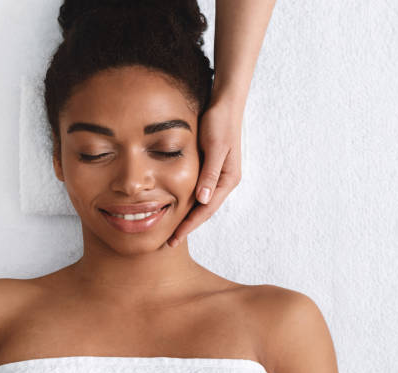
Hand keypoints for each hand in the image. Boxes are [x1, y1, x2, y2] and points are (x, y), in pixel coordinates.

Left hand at [167, 100, 242, 247]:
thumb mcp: (215, 147)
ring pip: (202, 202)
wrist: (225, 104)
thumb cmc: (219, 123)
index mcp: (228, 179)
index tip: (174, 239)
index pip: (206, 209)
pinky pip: (199, 190)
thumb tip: (203, 200)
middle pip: (205, 210)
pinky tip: (176, 205)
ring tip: (171, 229)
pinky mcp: (212, 167)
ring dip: (188, 216)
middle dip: (188, 226)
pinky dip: (188, 201)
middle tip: (169, 242)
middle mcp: (225, 181)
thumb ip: (210, 174)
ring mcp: (219, 175)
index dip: (189, 225)